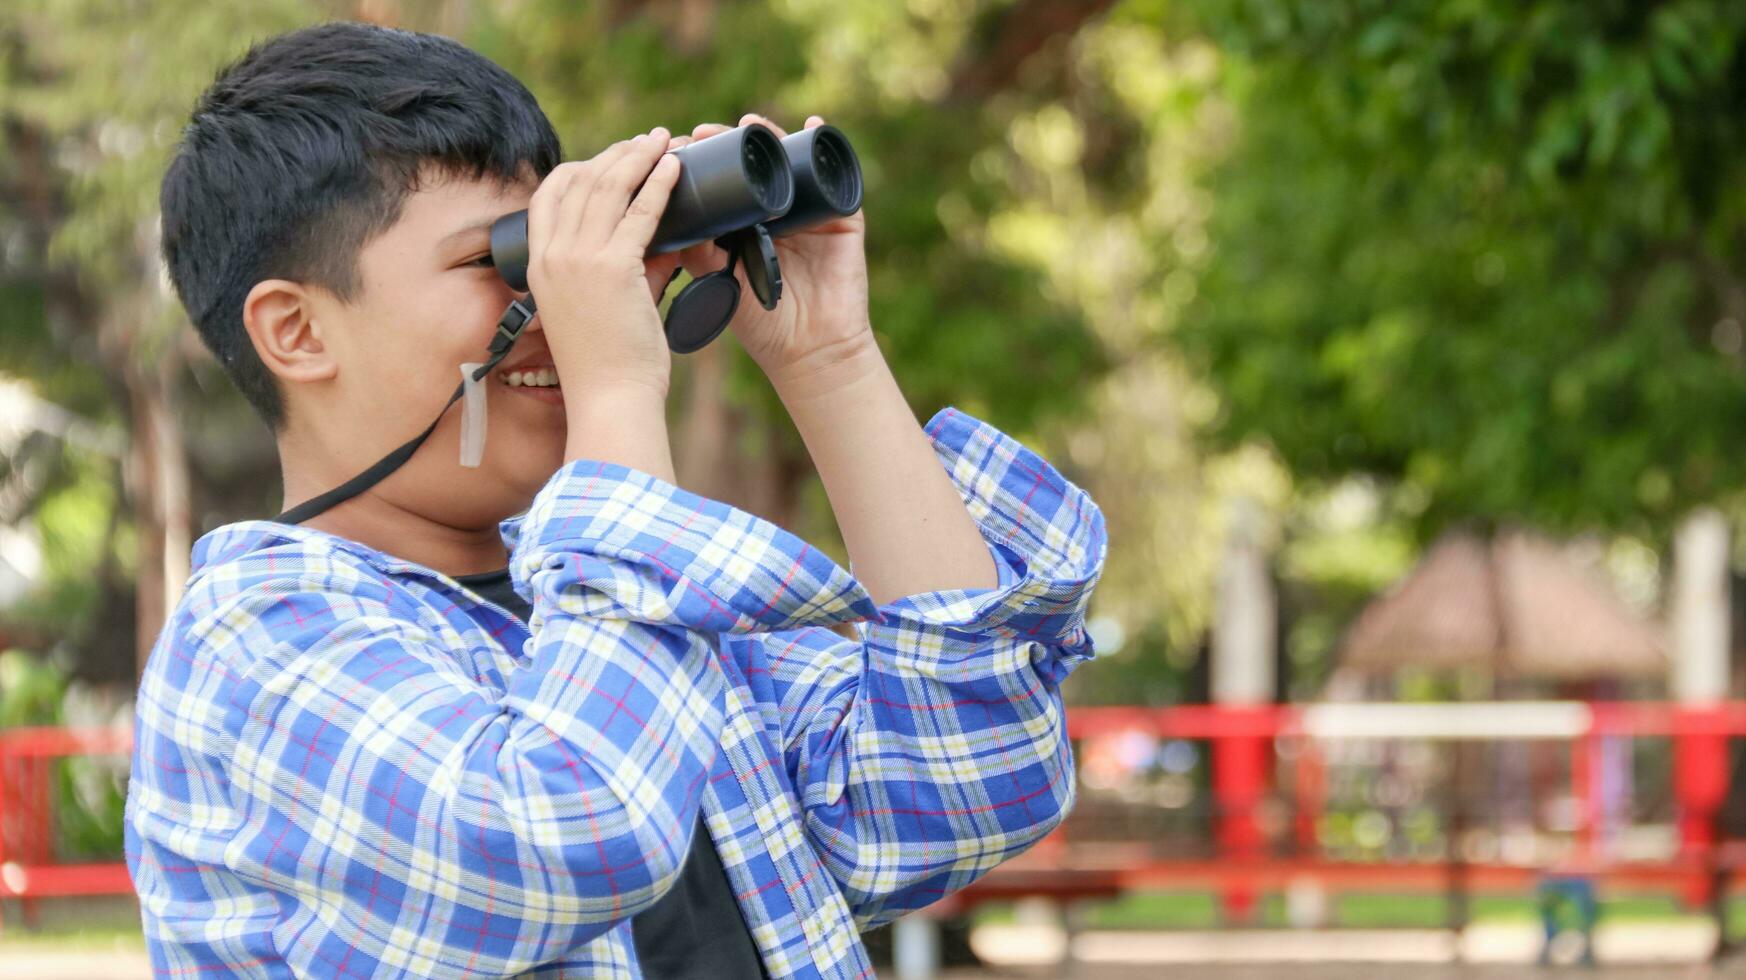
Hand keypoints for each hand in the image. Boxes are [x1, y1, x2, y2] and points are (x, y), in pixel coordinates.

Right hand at [526, 126, 682, 397]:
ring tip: (663, 140)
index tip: (610, 158)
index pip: (549, 196)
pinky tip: (675, 167)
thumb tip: (664, 245)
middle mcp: (552, 256)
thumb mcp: (601, 308)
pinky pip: (640, 212)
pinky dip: (659, 184)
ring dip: (638, 157)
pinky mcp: (613, 268)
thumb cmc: (610, 365)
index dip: (579, 168)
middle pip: (580, 181)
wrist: (610, 399)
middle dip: (616, 154)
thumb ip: (626, 271)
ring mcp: (579, 260)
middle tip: (646, 141)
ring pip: (608, 187)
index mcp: (540, 266)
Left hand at [668, 113, 874, 387]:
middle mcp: (776, 212)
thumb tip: (660, 212)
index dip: (702, 160)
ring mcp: (809, 211)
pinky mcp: (841, 216)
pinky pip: (836, 174)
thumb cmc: (761, 323)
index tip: (676, 147)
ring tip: (748, 124)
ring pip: (790, 160)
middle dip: (728, 141)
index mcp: (745, 225)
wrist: (808, 350)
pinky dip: (824, 145)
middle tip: (702, 133)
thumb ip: (695, 250)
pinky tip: (810, 124)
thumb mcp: (718, 280)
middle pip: (754, 162)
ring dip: (770, 135)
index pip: (723, 180)